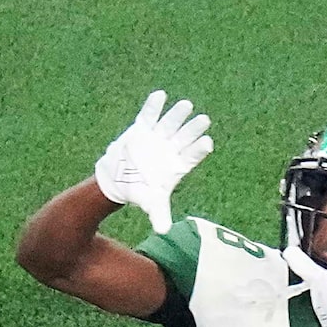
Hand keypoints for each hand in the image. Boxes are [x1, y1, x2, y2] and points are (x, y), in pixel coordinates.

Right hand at [92, 91, 213, 234]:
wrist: (119, 180)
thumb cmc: (140, 191)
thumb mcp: (150, 203)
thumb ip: (159, 214)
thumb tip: (164, 231)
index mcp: (177, 165)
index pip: (192, 155)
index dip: (199, 149)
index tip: (208, 143)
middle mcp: (170, 149)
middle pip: (185, 137)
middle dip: (193, 129)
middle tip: (204, 120)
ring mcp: (157, 137)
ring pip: (170, 123)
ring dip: (177, 115)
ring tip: (186, 105)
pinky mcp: (142, 128)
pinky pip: (149, 115)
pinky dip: (154, 107)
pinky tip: (160, 96)